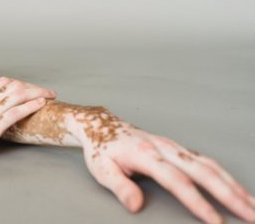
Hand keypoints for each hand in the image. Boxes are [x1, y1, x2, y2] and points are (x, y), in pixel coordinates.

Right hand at [0, 77, 55, 163]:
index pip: (5, 82)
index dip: (21, 84)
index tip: (32, 89)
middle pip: (17, 86)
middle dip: (35, 88)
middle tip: (48, 92)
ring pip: (19, 96)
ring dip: (38, 94)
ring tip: (51, 96)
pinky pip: (16, 113)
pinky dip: (31, 107)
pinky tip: (41, 105)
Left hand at [69, 117, 254, 222]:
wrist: (102, 126)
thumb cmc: (102, 150)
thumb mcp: (102, 170)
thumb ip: (120, 187)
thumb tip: (136, 206)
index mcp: (146, 155)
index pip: (177, 182)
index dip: (198, 202)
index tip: (215, 221)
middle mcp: (165, 149)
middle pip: (204, 172)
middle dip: (231, 195)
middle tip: (252, 216)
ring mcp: (174, 147)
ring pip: (211, 165)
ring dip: (235, 186)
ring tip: (254, 207)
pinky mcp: (178, 148)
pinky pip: (207, 161)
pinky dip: (226, 176)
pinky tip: (238, 189)